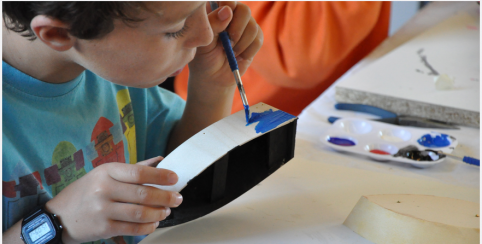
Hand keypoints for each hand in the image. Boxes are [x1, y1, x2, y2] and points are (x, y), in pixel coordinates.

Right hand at [45, 156, 181, 243]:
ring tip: (166, 211)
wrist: (58, 216)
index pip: (139, 173)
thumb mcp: (104, 174)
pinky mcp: (103, 228)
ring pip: (140, 213)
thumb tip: (161, 160)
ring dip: (159, 213)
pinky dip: (148, 226)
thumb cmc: (86, 192)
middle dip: (165, 197)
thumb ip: (133, 169)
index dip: (160, 176)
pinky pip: (133, 228)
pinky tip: (154, 223)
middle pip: (143, 194)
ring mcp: (103, 210)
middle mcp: (104, 189)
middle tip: (178, 199)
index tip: (175, 179)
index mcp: (106, 172)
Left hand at [188, 1, 263, 87]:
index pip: (227, 0)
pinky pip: (258, 39)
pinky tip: (238, 56)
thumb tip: (228, 10)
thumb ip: (213, 24)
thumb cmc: (203, 58)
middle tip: (228, 42)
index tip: (226, 17)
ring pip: (253, 26)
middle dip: (237, 28)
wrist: (213, 78)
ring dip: (241, 43)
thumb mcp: (204, 41)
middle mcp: (232, 15)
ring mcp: (244, 27)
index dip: (229, 5)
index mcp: (216, 11)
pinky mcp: (254, 39)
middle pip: (244, 10)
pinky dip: (248, 50)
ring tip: (230, 52)